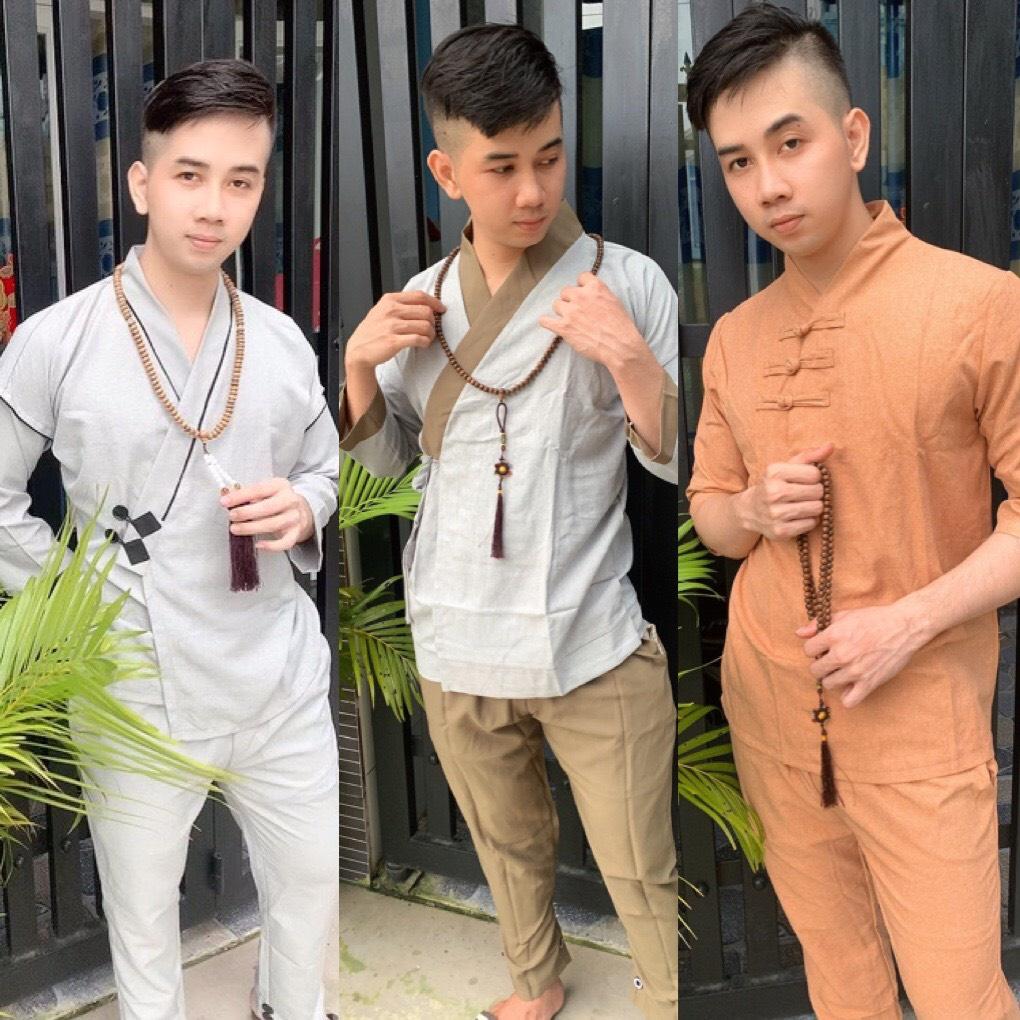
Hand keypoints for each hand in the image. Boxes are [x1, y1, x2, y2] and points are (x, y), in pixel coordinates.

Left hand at [221, 478, 314, 552]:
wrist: (299, 510)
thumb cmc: (275, 500)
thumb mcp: (264, 491)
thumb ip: (245, 493)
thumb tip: (225, 495)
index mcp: (280, 485)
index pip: (259, 489)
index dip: (240, 496)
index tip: (225, 501)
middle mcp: (290, 500)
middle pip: (268, 507)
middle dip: (246, 513)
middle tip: (232, 516)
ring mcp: (294, 517)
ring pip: (273, 525)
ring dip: (252, 528)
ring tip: (236, 529)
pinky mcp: (296, 532)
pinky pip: (285, 542)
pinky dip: (271, 546)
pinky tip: (258, 544)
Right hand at [344, 290, 445, 371]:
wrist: (358, 350)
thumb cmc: (373, 331)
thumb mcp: (382, 310)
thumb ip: (401, 305)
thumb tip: (426, 306)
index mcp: (390, 300)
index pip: (419, 296)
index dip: (434, 302)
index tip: (441, 309)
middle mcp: (391, 310)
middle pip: (426, 311)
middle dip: (434, 321)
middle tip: (432, 328)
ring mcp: (392, 326)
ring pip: (425, 326)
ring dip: (431, 333)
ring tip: (427, 338)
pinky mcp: (394, 341)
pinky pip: (419, 339)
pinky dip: (425, 342)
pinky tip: (423, 344)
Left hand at [537, 272, 645, 369]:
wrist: (620, 346)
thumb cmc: (621, 327)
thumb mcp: (614, 302)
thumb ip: (600, 295)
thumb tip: (591, 295)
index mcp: (595, 288)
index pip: (582, 277)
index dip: (581, 286)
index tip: (583, 294)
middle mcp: (581, 296)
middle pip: (566, 291)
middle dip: (570, 300)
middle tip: (576, 311)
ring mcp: (571, 312)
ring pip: (556, 304)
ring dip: (561, 311)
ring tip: (568, 320)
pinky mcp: (564, 327)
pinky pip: (545, 321)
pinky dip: (546, 322)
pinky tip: (548, 323)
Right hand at [737, 443, 833, 540]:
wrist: (749, 511)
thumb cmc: (774, 485)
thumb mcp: (786, 467)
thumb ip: (809, 456)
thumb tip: (830, 446)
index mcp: (774, 472)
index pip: (814, 474)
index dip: (814, 477)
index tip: (804, 480)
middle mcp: (773, 492)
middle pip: (817, 491)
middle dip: (815, 492)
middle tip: (804, 494)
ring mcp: (776, 513)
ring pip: (817, 508)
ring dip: (813, 507)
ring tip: (802, 505)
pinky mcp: (780, 531)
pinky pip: (811, 524)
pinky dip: (808, 521)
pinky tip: (797, 517)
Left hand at [797, 603, 929, 708]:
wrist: (904, 627)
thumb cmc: (874, 619)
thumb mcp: (844, 614)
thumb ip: (818, 624)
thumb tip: (798, 633)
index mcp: (834, 635)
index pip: (808, 650)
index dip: (815, 648)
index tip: (824, 648)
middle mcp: (842, 654)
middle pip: (815, 670)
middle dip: (821, 664)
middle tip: (833, 660)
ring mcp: (855, 671)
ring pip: (828, 684)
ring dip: (833, 678)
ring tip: (842, 671)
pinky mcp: (869, 683)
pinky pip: (849, 701)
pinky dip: (848, 696)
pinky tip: (851, 685)